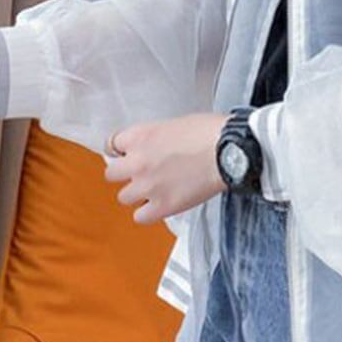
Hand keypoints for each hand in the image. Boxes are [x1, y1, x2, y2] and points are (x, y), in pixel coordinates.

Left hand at [102, 112, 229, 223]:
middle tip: (143, 173)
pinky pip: (140, 217)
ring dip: (138, 194)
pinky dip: (148, 213)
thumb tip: (155, 148)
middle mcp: (137, 162)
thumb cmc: (210, 132)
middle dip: (126, 173)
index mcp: (140, 136)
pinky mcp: (162, 206)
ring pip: (124, 197)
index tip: (128, 155)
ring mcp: (147, 186)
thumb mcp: (175, 124)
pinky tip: (160, 205)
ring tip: (156, 190)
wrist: (229, 151)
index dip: (122, 151)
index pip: (111, 145)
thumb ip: (156, 137)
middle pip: (111, 174)